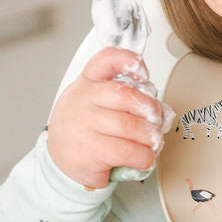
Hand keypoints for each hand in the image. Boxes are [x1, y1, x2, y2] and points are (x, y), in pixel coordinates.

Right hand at [46, 48, 171, 189]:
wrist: (59, 162)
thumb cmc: (84, 130)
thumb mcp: (97, 106)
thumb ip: (127, 102)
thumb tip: (163, 112)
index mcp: (88, 83)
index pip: (107, 60)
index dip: (130, 62)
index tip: (144, 74)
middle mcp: (83, 99)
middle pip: (128, 96)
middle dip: (151, 111)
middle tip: (156, 122)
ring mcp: (84, 124)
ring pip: (131, 126)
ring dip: (151, 137)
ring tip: (153, 143)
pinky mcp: (90, 150)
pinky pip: (128, 151)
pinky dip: (144, 157)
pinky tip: (144, 158)